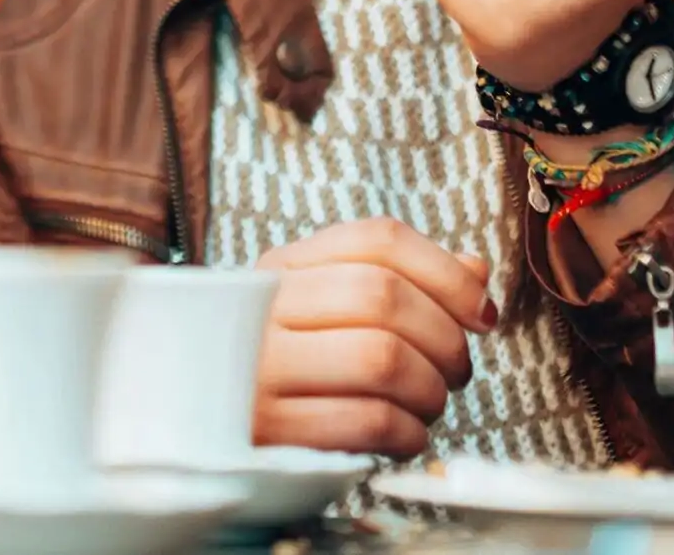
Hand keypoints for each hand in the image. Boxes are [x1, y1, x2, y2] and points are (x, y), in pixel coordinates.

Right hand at [253, 219, 494, 456]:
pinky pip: (367, 422)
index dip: (447, 274)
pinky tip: (404, 435)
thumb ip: (399, 282)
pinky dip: (408, 433)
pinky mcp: (268, 431)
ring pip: (381, 359)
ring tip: (427, 404)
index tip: (482, 314)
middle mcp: (263, 306)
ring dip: (430, 389)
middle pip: (384, 296)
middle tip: (455, 371)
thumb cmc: (282, 367)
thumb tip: (474, 270)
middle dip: (446, 339)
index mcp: (281, 266)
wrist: (190, 427)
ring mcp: (259, 368)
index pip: (378, 239)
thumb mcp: (324, 312)